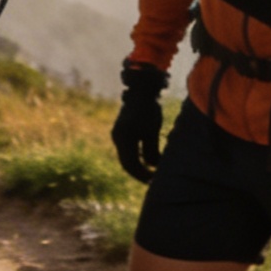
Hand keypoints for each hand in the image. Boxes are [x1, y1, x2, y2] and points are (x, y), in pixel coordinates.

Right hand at [110, 62, 168, 183]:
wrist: (141, 90)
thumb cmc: (148, 109)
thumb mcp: (152, 131)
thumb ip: (151, 150)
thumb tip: (152, 167)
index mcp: (124, 138)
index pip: (130, 164)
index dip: (141, 175)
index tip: (153, 180)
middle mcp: (117, 137)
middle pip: (127, 163)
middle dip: (139, 172)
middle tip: (153, 179)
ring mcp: (118, 134)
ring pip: (127, 157)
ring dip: (138, 165)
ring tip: (152, 172)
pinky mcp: (122, 132)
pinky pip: (128, 150)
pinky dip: (137, 157)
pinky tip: (148, 161)